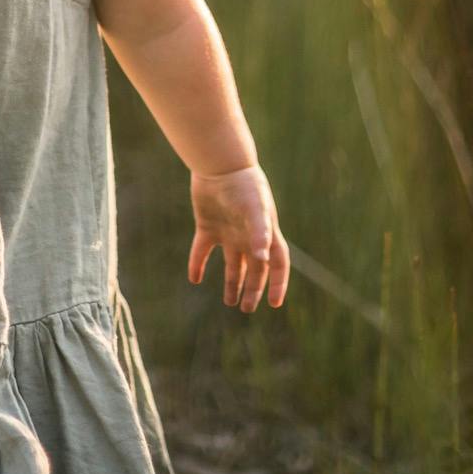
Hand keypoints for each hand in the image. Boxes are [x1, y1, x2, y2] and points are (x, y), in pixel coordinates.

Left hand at [188, 163, 288, 312]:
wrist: (218, 165)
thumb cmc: (243, 186)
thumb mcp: (256, 210)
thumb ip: (260, 234)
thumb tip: (263, 261)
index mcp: (265, 234)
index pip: (278, 264)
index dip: (278, 283)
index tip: (274, 303)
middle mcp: (247, 236)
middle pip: (254, 269)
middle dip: (253, 290)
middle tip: (247, 308)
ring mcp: (227, 232)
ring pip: (232, 264)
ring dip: (232, 283)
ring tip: (230, 303)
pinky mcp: (207, 226)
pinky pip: (201, 251)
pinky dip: (198, 264)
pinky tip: (194, 279)